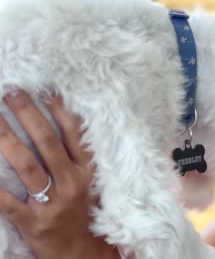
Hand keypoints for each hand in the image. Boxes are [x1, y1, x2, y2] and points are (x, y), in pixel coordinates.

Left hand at [0, 89, 118, 258]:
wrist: (81, 251)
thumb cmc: (83, 212)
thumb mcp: (88, 183)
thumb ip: (77, 158)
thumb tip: (61, 126)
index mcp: (86, 172)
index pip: (73, 135)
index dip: (59, 111)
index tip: (44, 90)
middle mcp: (72, 183)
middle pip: (47, 143)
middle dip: (28, 115)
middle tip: (11, 93)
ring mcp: (52, 203)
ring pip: (27, 165)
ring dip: (7, 139)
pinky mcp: (33, 221)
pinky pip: (7, 201)